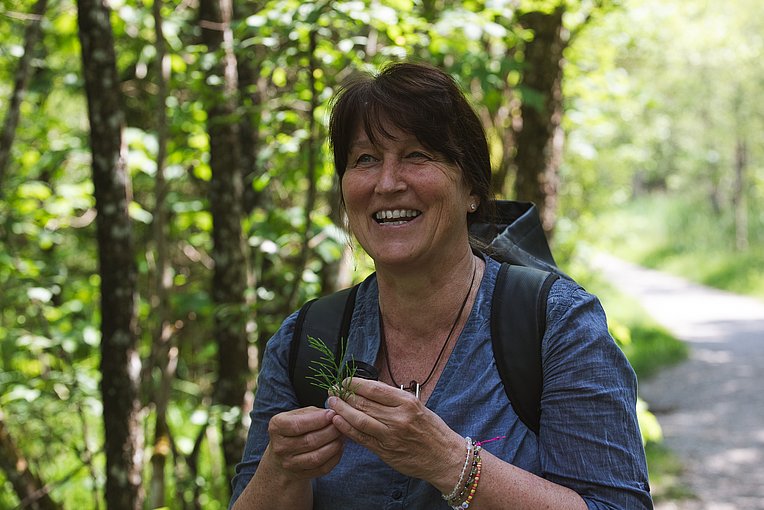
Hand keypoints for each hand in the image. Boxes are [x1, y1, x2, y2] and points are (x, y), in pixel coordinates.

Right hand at [265, 406, 344, 480]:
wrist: (282, 454)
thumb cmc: (293, 429)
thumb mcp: (296, 414)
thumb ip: (313, 412)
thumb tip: (332, 414)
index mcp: (276, 427)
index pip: (297, 425)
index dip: (317, 420)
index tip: (332, 414)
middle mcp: (280, 447)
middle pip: (310, 441)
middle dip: (330, 431)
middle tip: (341, 424)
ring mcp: (289, 464)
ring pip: (317, 457)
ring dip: (334, 445)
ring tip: (342, 435)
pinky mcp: (300, 475)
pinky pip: (322, 468)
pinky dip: (334, 458)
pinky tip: (339, 447)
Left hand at [327, 378, 463, 489]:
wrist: (444, 457)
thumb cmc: (432, 430)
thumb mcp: (417, 406)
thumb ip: (393, 399)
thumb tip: (367, 389)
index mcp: (407, 402)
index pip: (374, 388)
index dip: (355, 383)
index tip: (344, 380)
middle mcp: (399, 417)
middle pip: (364, 402)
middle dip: (344, 395)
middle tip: (332, 390)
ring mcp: (391, 435)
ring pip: (360, 419)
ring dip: (342, 410)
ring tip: (331, 403)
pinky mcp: (386, 451)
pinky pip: (362, 438)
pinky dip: (347, 429)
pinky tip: (337, 421)